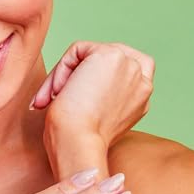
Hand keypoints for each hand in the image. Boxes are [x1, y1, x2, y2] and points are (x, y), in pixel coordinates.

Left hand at [31, 41, 154, 148]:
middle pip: (103, 60)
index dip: (90, 82)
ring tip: (53, 99)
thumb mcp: (95, 118)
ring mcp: (130, 66)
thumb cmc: (77, 141)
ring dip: (65, 75)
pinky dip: (61, 69)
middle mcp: (142, 82)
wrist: (77, 143)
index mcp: (140, 99)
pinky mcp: (112, 55)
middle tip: (51, 100)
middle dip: (75, 76)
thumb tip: (69, 84)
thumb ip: (98, 96)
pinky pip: (77, 50)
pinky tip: (59, 92)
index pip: (118, 73)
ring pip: (89, 54)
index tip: (72, 105)